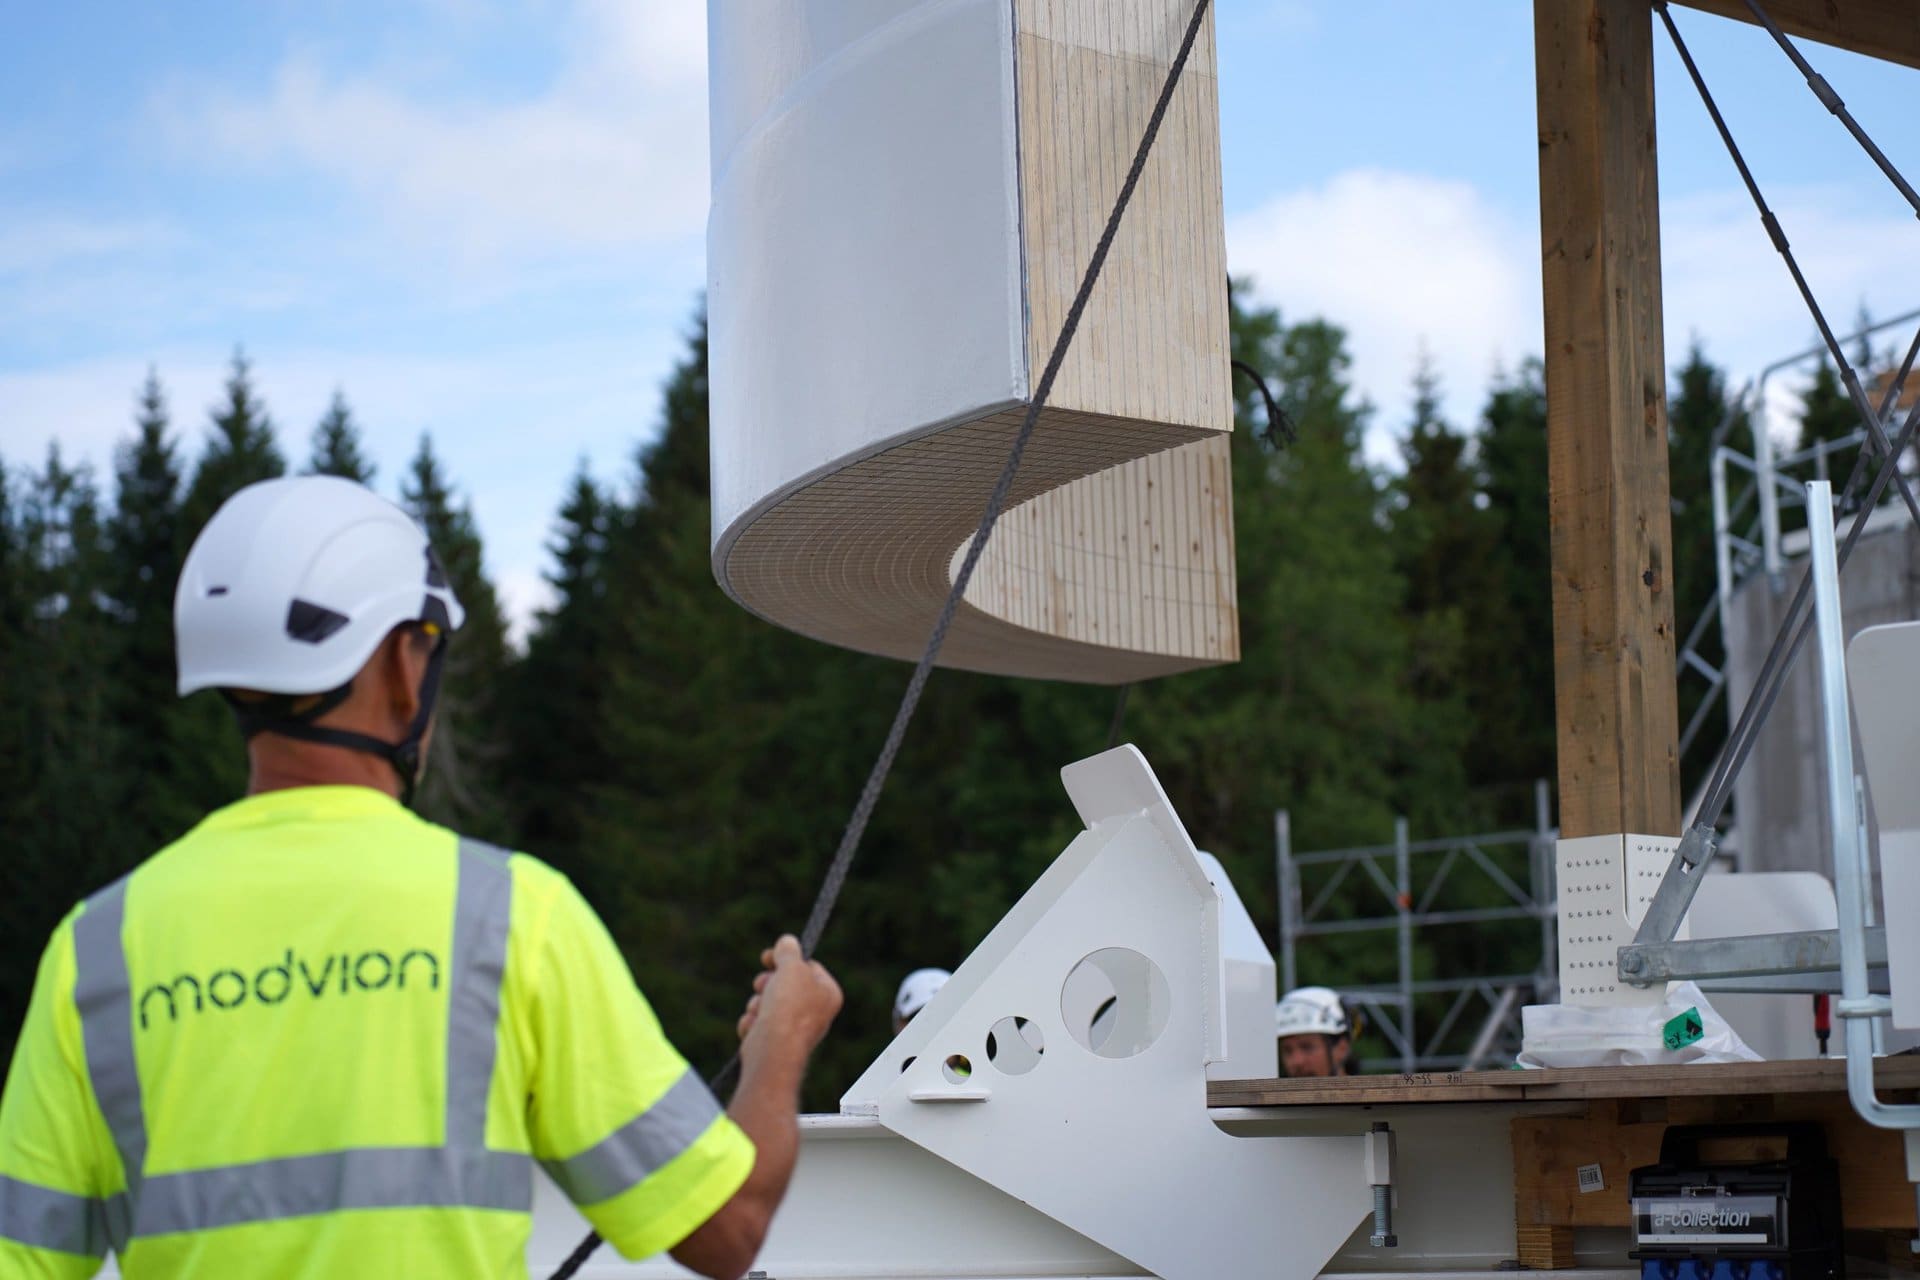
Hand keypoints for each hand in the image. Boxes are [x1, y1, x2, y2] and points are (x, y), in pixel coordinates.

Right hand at [737, 934, 841, 1060]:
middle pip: (785, 983)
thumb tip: (788, 941)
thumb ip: (789, 951)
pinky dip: (753, 1022)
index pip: (808, 966)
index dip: (787, 958)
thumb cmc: (788, 1007)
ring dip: (758, 1002)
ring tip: (760, 1009)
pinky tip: (756, 1027)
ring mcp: (794, 1028)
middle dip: (768, 982)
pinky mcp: (773, 1042)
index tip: (769, 955)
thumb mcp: (792, 967)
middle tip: (763, 984)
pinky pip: (757, 1021)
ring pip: (766, 1001)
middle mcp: (815, 1012)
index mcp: (828, 993)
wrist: (773, 1049)